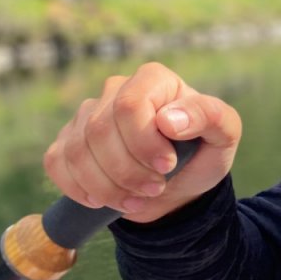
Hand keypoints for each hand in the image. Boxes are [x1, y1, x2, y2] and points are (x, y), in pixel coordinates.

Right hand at [43, 62, 241, 222]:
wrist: (178, 186)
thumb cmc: (202, 153)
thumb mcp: (223, 136)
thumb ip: (210, 117)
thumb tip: (169, 120)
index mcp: (153, 80)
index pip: (129, 105)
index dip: (143, 142)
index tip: (168, 166)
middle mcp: (115, 90)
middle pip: (100, 130)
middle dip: (128, 170)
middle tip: (156, 188)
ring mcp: (86, 115)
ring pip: (77, 151)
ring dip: (108, 186)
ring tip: (137, 199)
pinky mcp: (67, 142)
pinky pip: (58, 164)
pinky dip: (81, 189)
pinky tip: (105, 199)